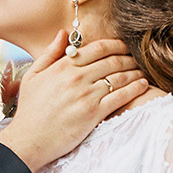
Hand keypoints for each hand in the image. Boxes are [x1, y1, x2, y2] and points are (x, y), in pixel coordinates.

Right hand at [1, 31, 147, 171]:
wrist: (28, 140)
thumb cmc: (30, 110)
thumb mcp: (33, 76)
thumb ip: (49, 53)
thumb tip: (63, 33)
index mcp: (63, 66)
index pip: (97, 48)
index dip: (116, 45)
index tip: (125, 46)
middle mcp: (77, 78)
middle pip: (112, 61)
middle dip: (129, 57)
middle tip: (138, 58)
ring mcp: (86, 95)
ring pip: (119, 77)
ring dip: (135, 72)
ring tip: (143, 71)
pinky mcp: (93, 113)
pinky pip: (120, 97)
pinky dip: (135, 89)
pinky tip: (143, 85)